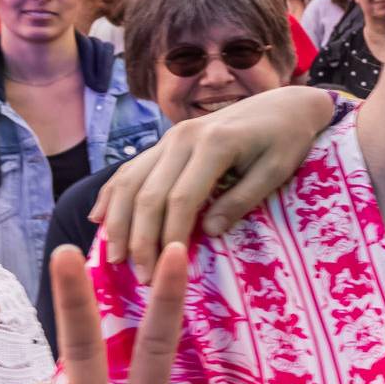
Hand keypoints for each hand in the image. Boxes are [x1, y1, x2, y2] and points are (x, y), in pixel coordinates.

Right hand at [95, 86, 334, 274]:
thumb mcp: (275, 172)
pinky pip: (131, 168)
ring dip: (119, 221)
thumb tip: (210, 231)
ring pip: (131, 180)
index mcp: (214, 144)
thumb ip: (242, 200)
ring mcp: (171, 137)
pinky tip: (98, 219)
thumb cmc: (286, 141)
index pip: (181, 199)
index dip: (169, 237)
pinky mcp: (166, 141)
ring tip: (115, 257)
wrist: (284, 106)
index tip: (165, 271)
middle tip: (140, 277)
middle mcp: (184, 137)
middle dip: (141, 239)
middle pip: (149, 193)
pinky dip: (112, 194)